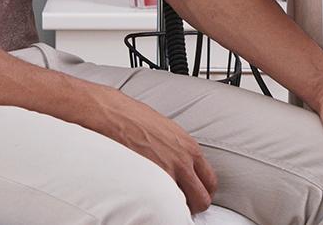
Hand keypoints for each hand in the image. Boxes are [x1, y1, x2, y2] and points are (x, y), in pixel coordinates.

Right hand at [97, 87, 217, 213]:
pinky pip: (161, 204)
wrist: (112, 114)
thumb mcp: (168, 130)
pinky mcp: (148, 181)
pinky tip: (150, 200)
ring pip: (183, 207)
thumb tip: (184, 166)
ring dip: (176, 207)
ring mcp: (166, 173)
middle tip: (180, 205)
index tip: (194, 194)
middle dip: (193, 205)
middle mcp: (182, 162)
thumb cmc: (135, 118)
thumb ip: (180, 150)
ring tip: (163, 203)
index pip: (210, 181)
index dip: (202, 191)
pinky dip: (158, 206)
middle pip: (202, 199)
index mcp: (189, 147)